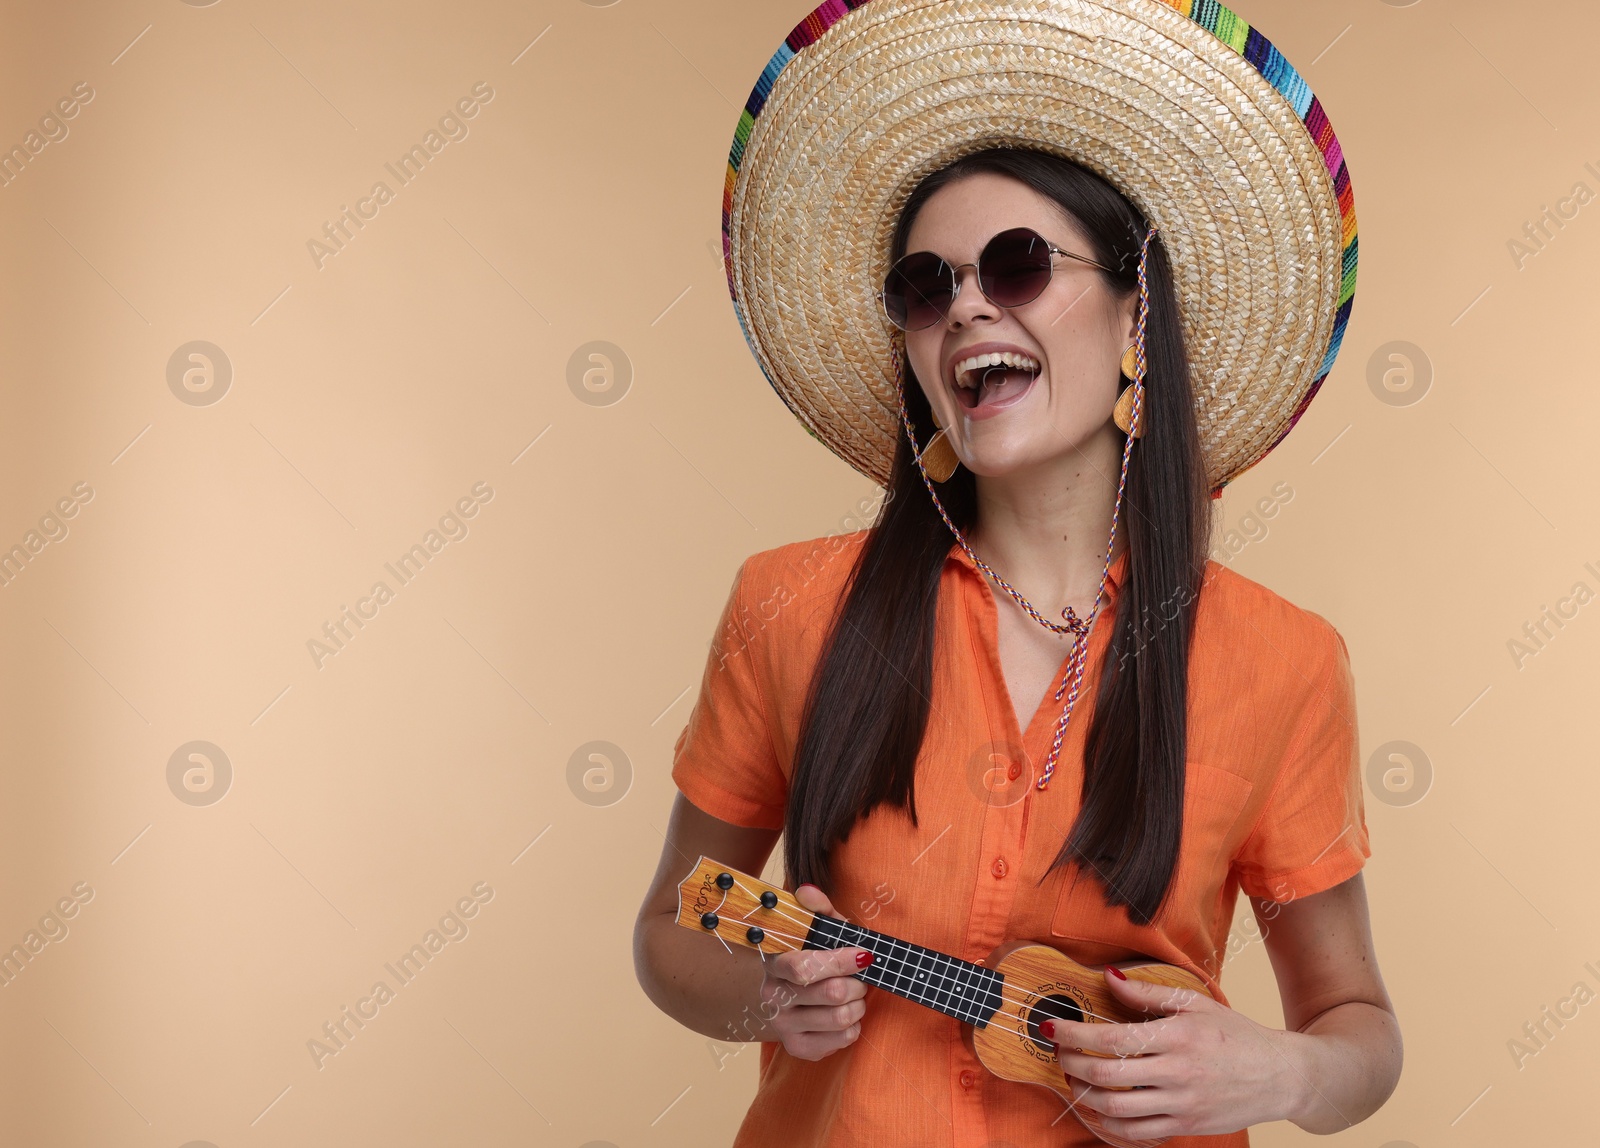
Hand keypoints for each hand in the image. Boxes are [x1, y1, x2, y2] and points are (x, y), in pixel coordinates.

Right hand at [756, 883, 871, 1061]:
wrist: (769, 996)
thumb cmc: (802, 956)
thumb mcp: (809, 929)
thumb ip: (815, 909)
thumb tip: (809, 891)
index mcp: (774, 963)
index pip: (806, 968)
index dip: (840, 961)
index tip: (862, 954)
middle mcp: (773, 996)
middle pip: (832, 993)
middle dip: (857, 982)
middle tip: (859, 976)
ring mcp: (783, 1025)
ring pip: (840, 1018)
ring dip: (859, 1004)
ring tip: (855, 994)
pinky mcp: (796, 1047)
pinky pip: (840, 1041)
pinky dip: (852, 1027)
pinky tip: (845, 1014)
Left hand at [1044, 967, 1305, 1138]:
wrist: (1280, 1076)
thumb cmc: (1236, 1035)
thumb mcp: (1195, 1003)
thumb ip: (1148, 992)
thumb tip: (1108, 977)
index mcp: (1177, 1036)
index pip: (1112, 1037)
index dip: (1074, 1035)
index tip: (1052, 1027)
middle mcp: (1178, 1072)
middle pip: (1107, 1074)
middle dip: (1071, 1063)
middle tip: (1058, 1053)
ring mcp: (1182, 1103)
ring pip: (1116, 1108)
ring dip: (1084, 1095)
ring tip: (1073, 1079)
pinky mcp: (1186, 1125)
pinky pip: (1136, 1133)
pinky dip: (1108, 1124)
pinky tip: (1097, 1109)